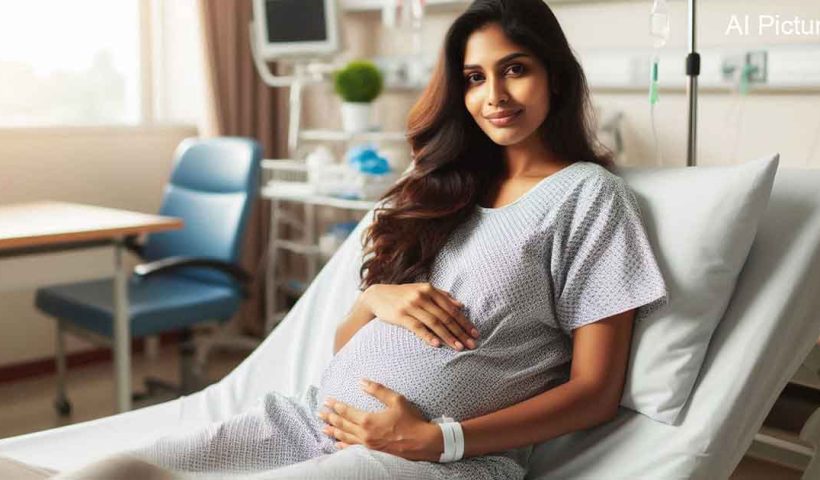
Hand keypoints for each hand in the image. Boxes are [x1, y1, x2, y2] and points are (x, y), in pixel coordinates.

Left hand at [318, 379, 443, 461]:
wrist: (422, 442)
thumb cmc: (411, 420)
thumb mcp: (396, 400)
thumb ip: (378, 390)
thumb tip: (362, 382)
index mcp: (368, 420)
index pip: (346, 411)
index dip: (335, 406)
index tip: (327, 401)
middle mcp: (364, 434)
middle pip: (342, 425)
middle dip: (329, 418)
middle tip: (319, 413)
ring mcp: (367, 445)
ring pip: (344, 437)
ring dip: (333, 431)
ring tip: (323, 427)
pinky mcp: (372, 452)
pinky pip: (352, 449)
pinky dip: (342, 445)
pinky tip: (337, 443)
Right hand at [363, 283, 479, 350]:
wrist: (377, 296)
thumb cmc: (403, 295)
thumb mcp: (422, 290)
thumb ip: (441, 296)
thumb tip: (461, 305)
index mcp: (429, 289)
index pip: (451, 309)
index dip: (464, 321)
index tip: (475, 333)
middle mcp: (422, 296)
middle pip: (445, 317)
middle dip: (460, 332)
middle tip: (471, 344)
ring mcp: (411, 306)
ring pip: (434, 323)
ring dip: (448, 336)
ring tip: (458, 347)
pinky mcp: (400, 316)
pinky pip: (417, 327)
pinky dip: (428, 336)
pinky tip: (437, 345)